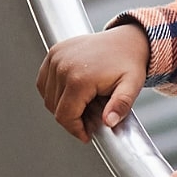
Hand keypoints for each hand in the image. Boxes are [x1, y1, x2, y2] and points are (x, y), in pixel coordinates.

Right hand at [36, 25, 150, 140]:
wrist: (127, 40)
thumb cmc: (130, 63)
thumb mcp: (132, 86)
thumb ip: (121, 105)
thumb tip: (109, 122)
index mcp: (79, 78)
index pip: (65, 115)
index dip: (75, 130)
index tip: (87, 136)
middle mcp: (62, 67)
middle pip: (55, 107)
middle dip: (72, 119)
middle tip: (91, 120)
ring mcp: (55, 58)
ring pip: (48, 96)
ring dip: (62, 105)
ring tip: (85, 105)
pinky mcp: (53, 53)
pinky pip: (45, 81)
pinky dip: (54, 92)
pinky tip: (74, 93)